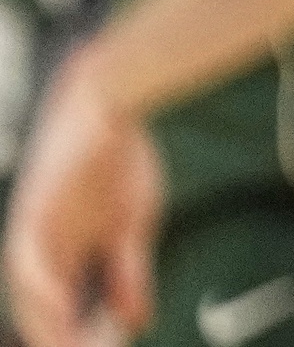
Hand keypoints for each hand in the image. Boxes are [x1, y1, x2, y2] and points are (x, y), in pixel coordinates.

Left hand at [6, 54, 161, 346]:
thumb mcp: (133, 225)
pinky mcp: (30, 211)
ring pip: (28, 294)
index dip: (77, 335)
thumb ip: (130, 272)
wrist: (109, 103)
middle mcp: (39, 250)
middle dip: (63, 338)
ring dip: (46, 325)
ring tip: (68, 346)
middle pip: (40, 310)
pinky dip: (40, 288)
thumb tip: (135, 320)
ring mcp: (32, 232)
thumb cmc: (119, 160)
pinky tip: (56, 307)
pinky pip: (24, 260)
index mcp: (62, 255)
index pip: (63, 310)